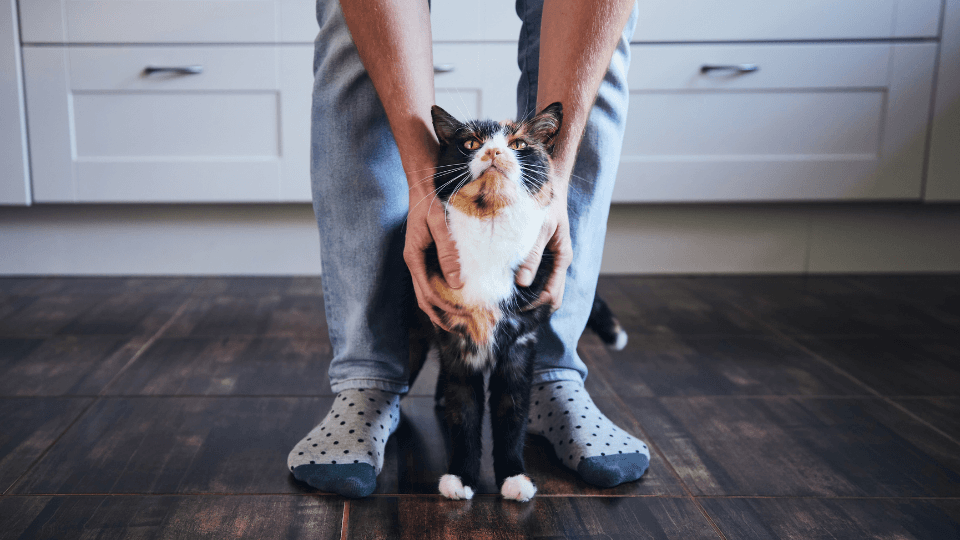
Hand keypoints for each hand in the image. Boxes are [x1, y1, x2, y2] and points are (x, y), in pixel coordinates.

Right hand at [403, 183, 465, 330]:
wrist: (422, 188)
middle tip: (465, 326)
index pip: (428, 293)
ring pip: (427, 293)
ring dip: (442, 308)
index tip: (465, 314)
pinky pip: (432, 282)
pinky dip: (443, 294)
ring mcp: (419, 261)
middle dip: (443, 316)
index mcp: (414, 258)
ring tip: (461, 319)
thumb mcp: (439, 225)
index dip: (446, 307)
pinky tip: (457, 298)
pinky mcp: (426, 257)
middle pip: (424, 300)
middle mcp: (414, 263)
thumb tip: (457, 283)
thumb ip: (448, 252)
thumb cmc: (430, 203)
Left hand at [515, 188, 572, 312]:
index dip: (534, 306)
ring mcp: (552, 260)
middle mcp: (559, 262)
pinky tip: (507, 286)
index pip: (552, 294)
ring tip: (505, 302)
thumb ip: (532, 254)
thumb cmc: (545, 202)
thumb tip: (522, 282)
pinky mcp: (542, 255)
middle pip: (550, 297)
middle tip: (507, 312)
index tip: (513, 308)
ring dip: (528, 298)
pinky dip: (525, 286)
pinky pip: (536, 278)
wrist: (549, 183)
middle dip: (532, 308)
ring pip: (544, 289)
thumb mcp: (539, 227)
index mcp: (563, 257)